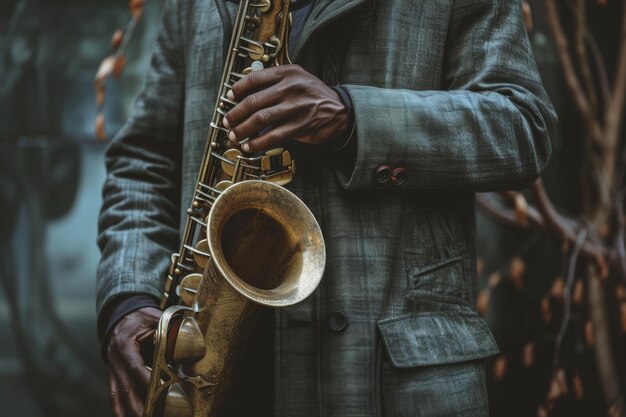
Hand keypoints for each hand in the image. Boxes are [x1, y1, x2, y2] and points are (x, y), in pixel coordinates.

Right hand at [106, 307, 160, 416]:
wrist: (124, 314)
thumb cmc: (142, 317)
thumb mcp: (156, 320)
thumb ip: (168, 333)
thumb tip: (185, 347)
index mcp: (125, 344)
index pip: (136, 366)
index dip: (147, 380)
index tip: (162, 390)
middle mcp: (114, 358)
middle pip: (126, 386)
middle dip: (139, 404)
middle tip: (152, 415)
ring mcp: (111, 367)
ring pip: (118, 394)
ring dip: (129, 410)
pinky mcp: (112, 374)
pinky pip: (113, 394)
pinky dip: (118, 408)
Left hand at [222, 64, 348, 152]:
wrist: (340, 110)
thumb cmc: (312, 94)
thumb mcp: (296, 78)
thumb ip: (274, 82)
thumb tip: (244, 94)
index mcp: (287, 73)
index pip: (255, 79)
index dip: (238, 89)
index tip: (229, 98)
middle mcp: (291, 88)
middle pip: (254, 101)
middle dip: (235, 114)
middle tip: (227, 121)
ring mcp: (296, 107)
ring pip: (260, 119)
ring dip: (243, 129)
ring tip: (234, 135)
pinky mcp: (300, 126)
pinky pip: (273, 136)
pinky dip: (258, 143)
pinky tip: (249, 146)